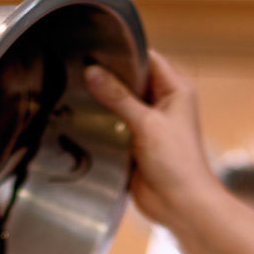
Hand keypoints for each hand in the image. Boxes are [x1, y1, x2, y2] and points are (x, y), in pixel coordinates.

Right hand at [84, 51, 226, 231]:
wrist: (180, 205)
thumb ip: (119, 97)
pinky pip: (114, 125)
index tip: (95, 48)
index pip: (147, 59)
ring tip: (73, 89)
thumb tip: (93, 72)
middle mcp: (162, 103)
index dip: (123, 53)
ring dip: (102, 102)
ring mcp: (148, 123)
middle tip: (78, 68)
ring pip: (119, 103)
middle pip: (130, 80)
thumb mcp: (147, 124)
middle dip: (107, 77)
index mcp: (175, 90)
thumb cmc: (178, 163)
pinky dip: (100, 123)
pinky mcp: (134, 143)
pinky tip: (79, 117)